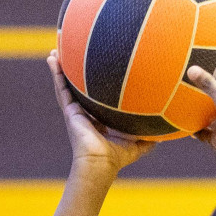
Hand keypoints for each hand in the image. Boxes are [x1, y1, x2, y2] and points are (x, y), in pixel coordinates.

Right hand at [47, 50, 152, 181]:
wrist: (100, 163)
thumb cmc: (116, 157)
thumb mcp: (136, 145)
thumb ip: (148, 139)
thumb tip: (163, 135)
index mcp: (98, 119)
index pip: (95, 98)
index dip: (94, 86)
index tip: (95, 71)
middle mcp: (84, 114)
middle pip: (77, 89)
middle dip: (74, 74)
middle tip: (71, 57)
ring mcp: (75, 112)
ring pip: (65, 86)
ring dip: (60, 69)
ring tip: (54, 53)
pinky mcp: (69, 111)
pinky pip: (61, 88)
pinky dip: (56, 73)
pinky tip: (52, 59)